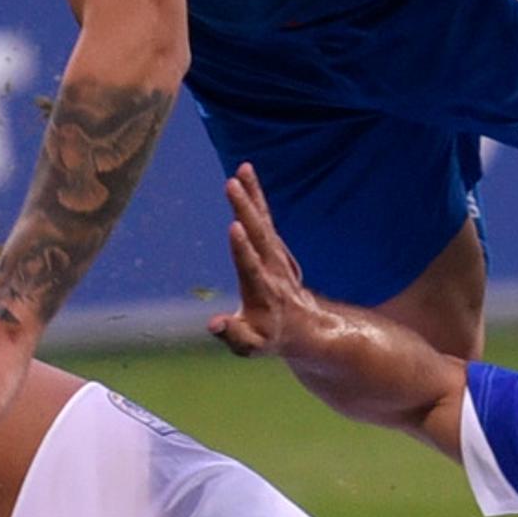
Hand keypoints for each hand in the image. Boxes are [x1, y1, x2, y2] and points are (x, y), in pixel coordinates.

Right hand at [207, 163, 310, 358]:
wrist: (305, 327)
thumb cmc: (272, 337)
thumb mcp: (252, 346)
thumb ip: (233, 335)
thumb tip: (212, 324)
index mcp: (263, 290)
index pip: (251, 266)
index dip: (243, 248)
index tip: (234, 227)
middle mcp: (272, 267)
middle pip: (259, 234)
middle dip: (245, 210)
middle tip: (231, 185)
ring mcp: (276, 254)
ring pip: (263, 220)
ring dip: (252, 194)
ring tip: (241, 170)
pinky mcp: (275, 246)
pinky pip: (264, 217)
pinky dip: (255, 196)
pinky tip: (245, 176)